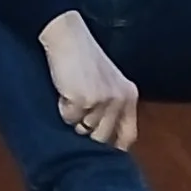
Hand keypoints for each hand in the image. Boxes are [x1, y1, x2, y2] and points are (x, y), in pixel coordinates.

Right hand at [39, 9, 137, 148]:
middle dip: (87, 131)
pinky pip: (68, 118)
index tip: (102, 155)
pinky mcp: (83, 99)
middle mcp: (119, 99)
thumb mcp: (107, 81)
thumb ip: (111, 107)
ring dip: (74, 118)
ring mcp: (102, 100)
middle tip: (78, 112)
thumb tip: (103, 140)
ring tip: (72, 94)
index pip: (127, 135)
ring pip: (83, 129)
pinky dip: (62, 108)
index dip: (115, 148)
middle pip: (102, 137)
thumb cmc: (83, 57)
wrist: (67, 35)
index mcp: (128, 95)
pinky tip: (64, 90)